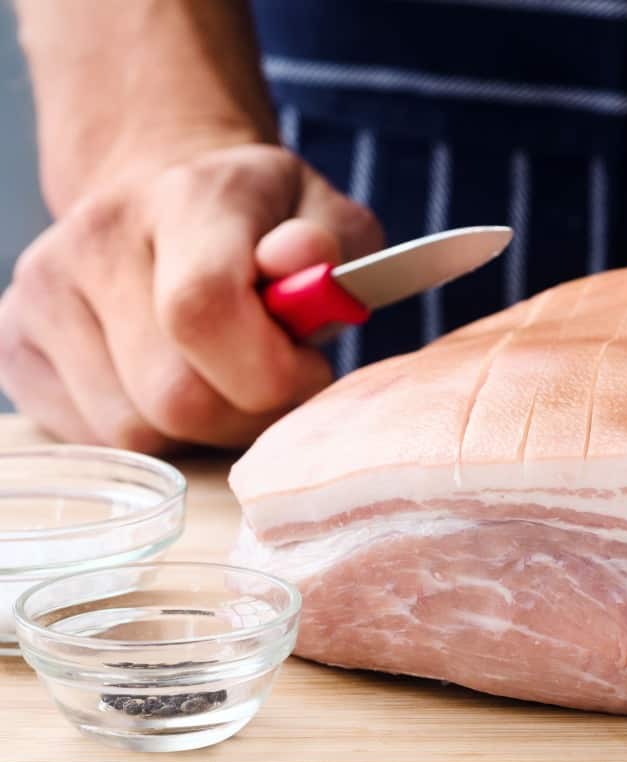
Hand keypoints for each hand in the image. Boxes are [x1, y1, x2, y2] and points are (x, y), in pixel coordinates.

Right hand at [0, 144, 382, 451]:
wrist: (165, 198)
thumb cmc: (263, 224)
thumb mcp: (327, 214)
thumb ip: (335, 237)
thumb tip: (302, 258)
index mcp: (185, 199)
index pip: (203, 310)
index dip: (269, 370)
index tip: (304, 365)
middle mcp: (96, 238)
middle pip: (174, 397)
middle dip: (245, 412)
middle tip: (272, 378)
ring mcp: (41, 292)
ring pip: (134, 432)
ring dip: (198, 428)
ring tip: (220, 374)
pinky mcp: (14, 343)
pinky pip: (93, 440)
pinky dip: (148, 432)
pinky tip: (170, 379)